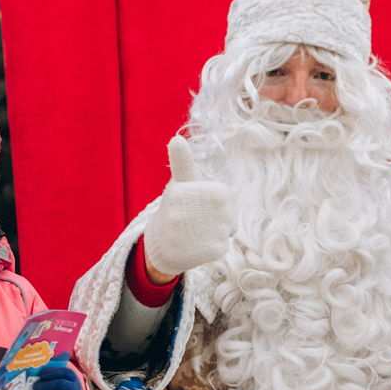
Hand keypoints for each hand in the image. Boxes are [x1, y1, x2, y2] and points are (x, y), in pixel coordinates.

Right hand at [141, 135, 233, 281]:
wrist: (162, 246)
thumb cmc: (174, 210)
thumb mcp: (178, 184)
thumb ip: (182, 162)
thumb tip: (177, 139)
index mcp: (195, 189)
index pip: (222, 195)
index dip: (210, 201)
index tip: (192, 204)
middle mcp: (200, 210)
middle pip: (228, 212)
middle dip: (216, 216)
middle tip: (195, 220)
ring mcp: (207, 231)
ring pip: (228, 228)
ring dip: (216, 231)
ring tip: (196, 232)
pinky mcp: (214, 250)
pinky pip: (224, 244)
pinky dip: (213, 245)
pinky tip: (198, 244)